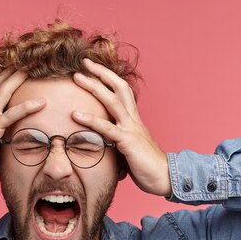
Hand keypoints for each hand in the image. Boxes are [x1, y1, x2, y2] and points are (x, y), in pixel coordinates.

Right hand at [0, 69, 44, 194]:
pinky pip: (10, 115)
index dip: (9, 80)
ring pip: (3, 92)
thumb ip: (3, 148)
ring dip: (19, 78)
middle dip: (13, 69)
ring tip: (35, 66)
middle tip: (30, 57)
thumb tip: (13, 151)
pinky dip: (26, 107)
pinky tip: (42, 101)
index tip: (23, 69)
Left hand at [72, 59, 171, 196]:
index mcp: (134, 119)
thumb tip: (102, 142)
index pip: (122, 91)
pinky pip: (107, 128)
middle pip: (118, 87)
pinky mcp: (128, 141)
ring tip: (77, 77)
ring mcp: (131, 128)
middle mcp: (133, 119)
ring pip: (112, 101)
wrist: (165, 178)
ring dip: (94, 86)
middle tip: (84, 62)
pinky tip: (76, 114)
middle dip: (101, 72)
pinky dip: (90, 119)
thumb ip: (116, 140)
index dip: (109, 78)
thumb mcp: (129, 148)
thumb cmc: (146, 166)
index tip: (93, 68)